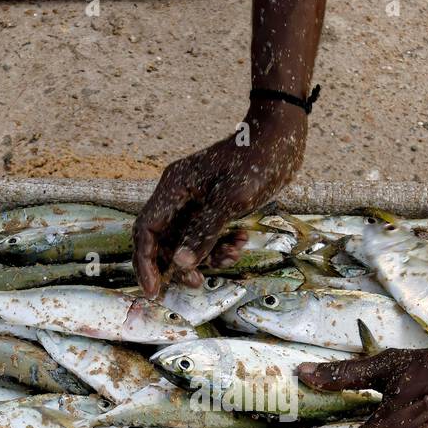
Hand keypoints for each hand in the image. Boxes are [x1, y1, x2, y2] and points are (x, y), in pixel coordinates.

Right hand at [133, 104, 307, 295]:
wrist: (282, 138)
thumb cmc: (256, 161)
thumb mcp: (231, 200)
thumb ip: (204, 232)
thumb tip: (181, 263)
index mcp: (174, 187)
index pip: (146, 230)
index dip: (146, 262)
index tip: (153, 289)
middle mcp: (179, 196)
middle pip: (165, 241)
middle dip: (181, 264)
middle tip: (198, 282)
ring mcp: (196, 202)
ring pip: (188, 243)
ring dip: (208, 255)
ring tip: (234, 253)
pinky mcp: (214, 208)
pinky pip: (207, 236)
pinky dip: (221, 245)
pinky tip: (241, 240)